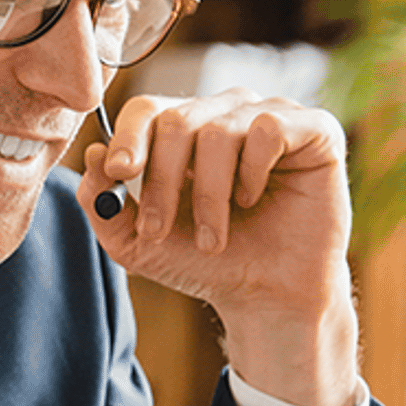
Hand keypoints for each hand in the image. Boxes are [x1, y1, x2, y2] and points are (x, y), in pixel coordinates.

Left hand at [79, 86, 361, 405]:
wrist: (265, 296)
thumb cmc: (207, 263)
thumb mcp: (137, 243)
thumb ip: (101, 202)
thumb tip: (92, 154)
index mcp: (184, 129)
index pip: (146, 109)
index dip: (128, 137)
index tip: (119, 174)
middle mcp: (226, 113)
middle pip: (176, 120)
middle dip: (162, 182)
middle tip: (162, 231)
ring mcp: (270, 116)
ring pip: (219, 129)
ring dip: (208, 194)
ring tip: (214, 237)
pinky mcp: (312, 130)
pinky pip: (269, 127)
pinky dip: (253, 171)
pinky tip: (254, 200)